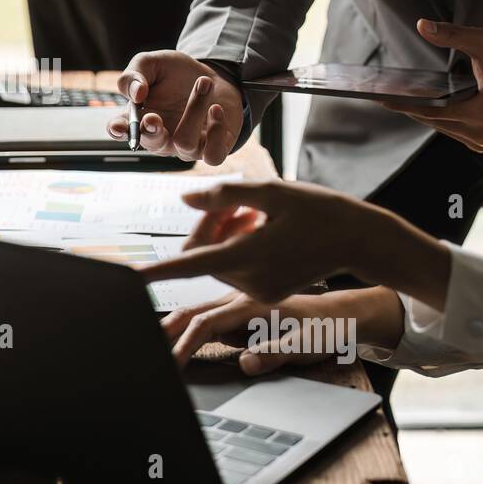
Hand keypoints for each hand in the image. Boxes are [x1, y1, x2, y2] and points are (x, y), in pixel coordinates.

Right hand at [106, 51, 243, 163]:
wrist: (213, 77)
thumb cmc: (176, 74)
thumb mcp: (152, 63)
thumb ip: (135, 74)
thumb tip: (136, 94)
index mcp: (140, 118)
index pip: (121, 130)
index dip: (118, 131)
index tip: (118, 126)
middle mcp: (160, 137)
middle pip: (151, 144)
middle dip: (150, 131)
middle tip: (153, 117)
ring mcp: (186, 147)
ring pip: (185, 143)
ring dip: (195, 109)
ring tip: (204, 82)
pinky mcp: (212, 149)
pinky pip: (213, 154)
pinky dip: (216, 131)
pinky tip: (216, 108)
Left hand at [145, 179, 452, 309]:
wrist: (359, 239)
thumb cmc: (319, 210)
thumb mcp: (272, 191)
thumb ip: (224, 194)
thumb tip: (183, 198)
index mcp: (246, 256)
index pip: (186, 265)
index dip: (152, 273)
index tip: (124, 282)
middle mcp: (248, 280)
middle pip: (202, 251)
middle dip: (210, 224)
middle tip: (240, 202)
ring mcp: (257, 290)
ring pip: (217, 257)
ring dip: (225, 231)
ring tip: (257, 213)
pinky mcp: (265, 292)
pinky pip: (234, 265)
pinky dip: (239, 243)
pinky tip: (264, 227)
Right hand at [162, 288, 404, 371]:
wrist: (343, 314)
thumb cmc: (327, 329)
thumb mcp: (308, 345)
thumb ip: (276, 353)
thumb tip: (246, 362)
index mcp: (250, 306)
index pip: (205, 325)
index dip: (184, 345)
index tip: (169, 365)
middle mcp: (239, 300)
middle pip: (190, 312)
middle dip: (163, 328)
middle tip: (140, 344)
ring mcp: (238, 304)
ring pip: (195, 312)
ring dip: (171, 325)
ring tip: (148, 340)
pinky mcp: (240, 312)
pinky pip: (208, 318)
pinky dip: (187, 326)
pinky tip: (176, 335)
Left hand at [380, 20, 482, 152]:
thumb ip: (452, 34)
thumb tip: (423, 25)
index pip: (437, 112)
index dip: (409, 107)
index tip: (386, 101)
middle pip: (436, 122)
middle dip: (411, 109)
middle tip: (386, 98)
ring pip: (442, 129)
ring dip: (423, 116)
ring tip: (399, 102)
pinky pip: (451, 132)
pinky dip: (438, 121)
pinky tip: (424, 109)